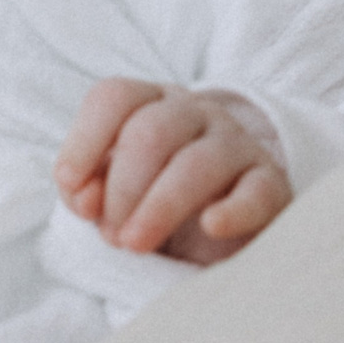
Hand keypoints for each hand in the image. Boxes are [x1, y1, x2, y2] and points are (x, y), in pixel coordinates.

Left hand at [53, 80, 292, 265]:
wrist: (222, 237)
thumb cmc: (153, 206)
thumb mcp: (113, 194)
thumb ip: (89, 190)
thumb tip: (84, 198)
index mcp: (151, 104)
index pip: (115, 97)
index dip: (85, 140)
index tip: (71, 187)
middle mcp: (196, 113)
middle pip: (152, 131)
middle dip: (122, 188)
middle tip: (112, 236)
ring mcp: (238, 145)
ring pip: (197, 162)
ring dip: (158, 207)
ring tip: (134, 245)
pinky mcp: (272, 186)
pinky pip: (256, 192)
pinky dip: (232, 211)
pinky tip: (210, 226)